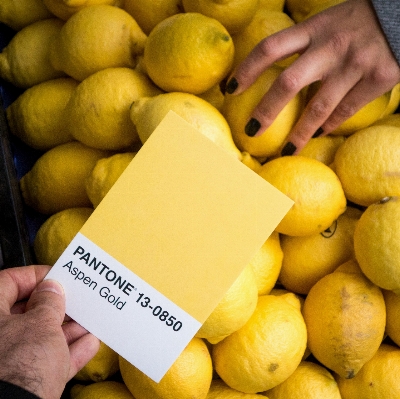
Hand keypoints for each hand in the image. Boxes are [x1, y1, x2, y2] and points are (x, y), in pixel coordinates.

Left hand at [0, 265, 99, 398]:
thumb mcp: (41, 322)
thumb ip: (50, 301)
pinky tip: (89, 343)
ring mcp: (9, 361)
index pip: (10, 282)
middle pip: (28, 312)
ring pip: (40, 337)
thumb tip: (52, 289)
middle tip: (76, 298)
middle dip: (58, 305)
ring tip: (89, 320)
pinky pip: (49, 361)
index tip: (58, 275)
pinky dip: (69, 352)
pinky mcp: (25, 381)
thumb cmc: (18, 366)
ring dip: (68, 329)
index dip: (37, 276)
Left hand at [226, 0, 399, 154]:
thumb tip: (274, 81)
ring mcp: (355, 63)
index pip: (270, 48)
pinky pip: (346, 111)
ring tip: (286, 150)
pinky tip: (318, 134)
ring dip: (299, 134)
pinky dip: (329, 126)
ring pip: (319, 108)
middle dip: (266, 111)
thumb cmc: (356, 22)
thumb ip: (303, 46)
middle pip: (287, 83)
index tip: (229, 90)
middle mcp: (331, 46)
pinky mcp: (379, 77)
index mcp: (314, 28)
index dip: (246, 70)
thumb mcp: (326, 24)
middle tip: (251, 131)